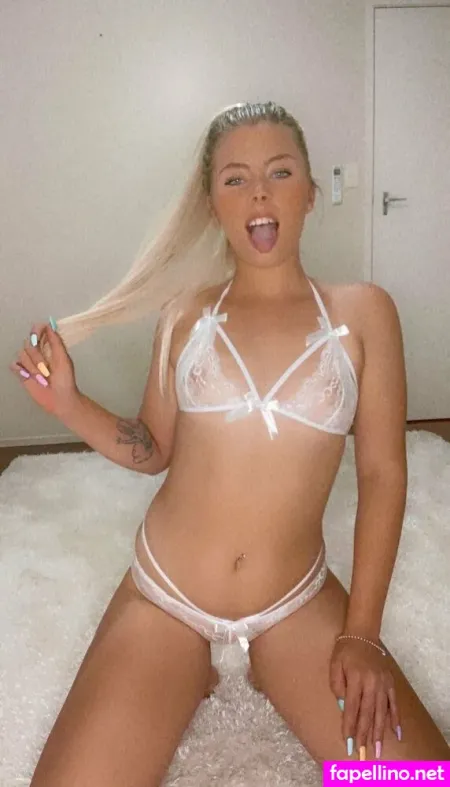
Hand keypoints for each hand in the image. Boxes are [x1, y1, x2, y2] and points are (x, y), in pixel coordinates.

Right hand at [9, 320, 79, 416]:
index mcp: (48, 347)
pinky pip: (14, 365)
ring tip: (42, 377)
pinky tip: (28, 376)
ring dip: (33, 367)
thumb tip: (50, 325)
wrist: (60, 398)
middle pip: (28, 344)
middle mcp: (37, 352)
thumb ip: (56, 342)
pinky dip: (20, 370)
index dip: (36, 331)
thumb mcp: (64, 359)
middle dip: (38, 357)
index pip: (38, 331)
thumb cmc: (65, 380)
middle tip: (47, 369)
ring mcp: (29, 362)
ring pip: (22, 355)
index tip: (38, 336)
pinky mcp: (22, 373)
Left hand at [329, 637, 400, 759]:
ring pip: (381, 712)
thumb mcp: (334, 665)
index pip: (352, 708)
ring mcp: (383, 684)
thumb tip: (344, 707)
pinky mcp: (391, 682)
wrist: (363, 634)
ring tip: (378, 749)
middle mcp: (371, 683)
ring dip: (379, 732)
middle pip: (367, 713)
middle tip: (363, 752)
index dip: (350, 726)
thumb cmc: (345, 651)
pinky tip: (396, 733)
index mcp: (355, 679)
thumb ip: (337, 685)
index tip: (348, 742)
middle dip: (364, 735)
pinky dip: (395, 719)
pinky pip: (394, 703)